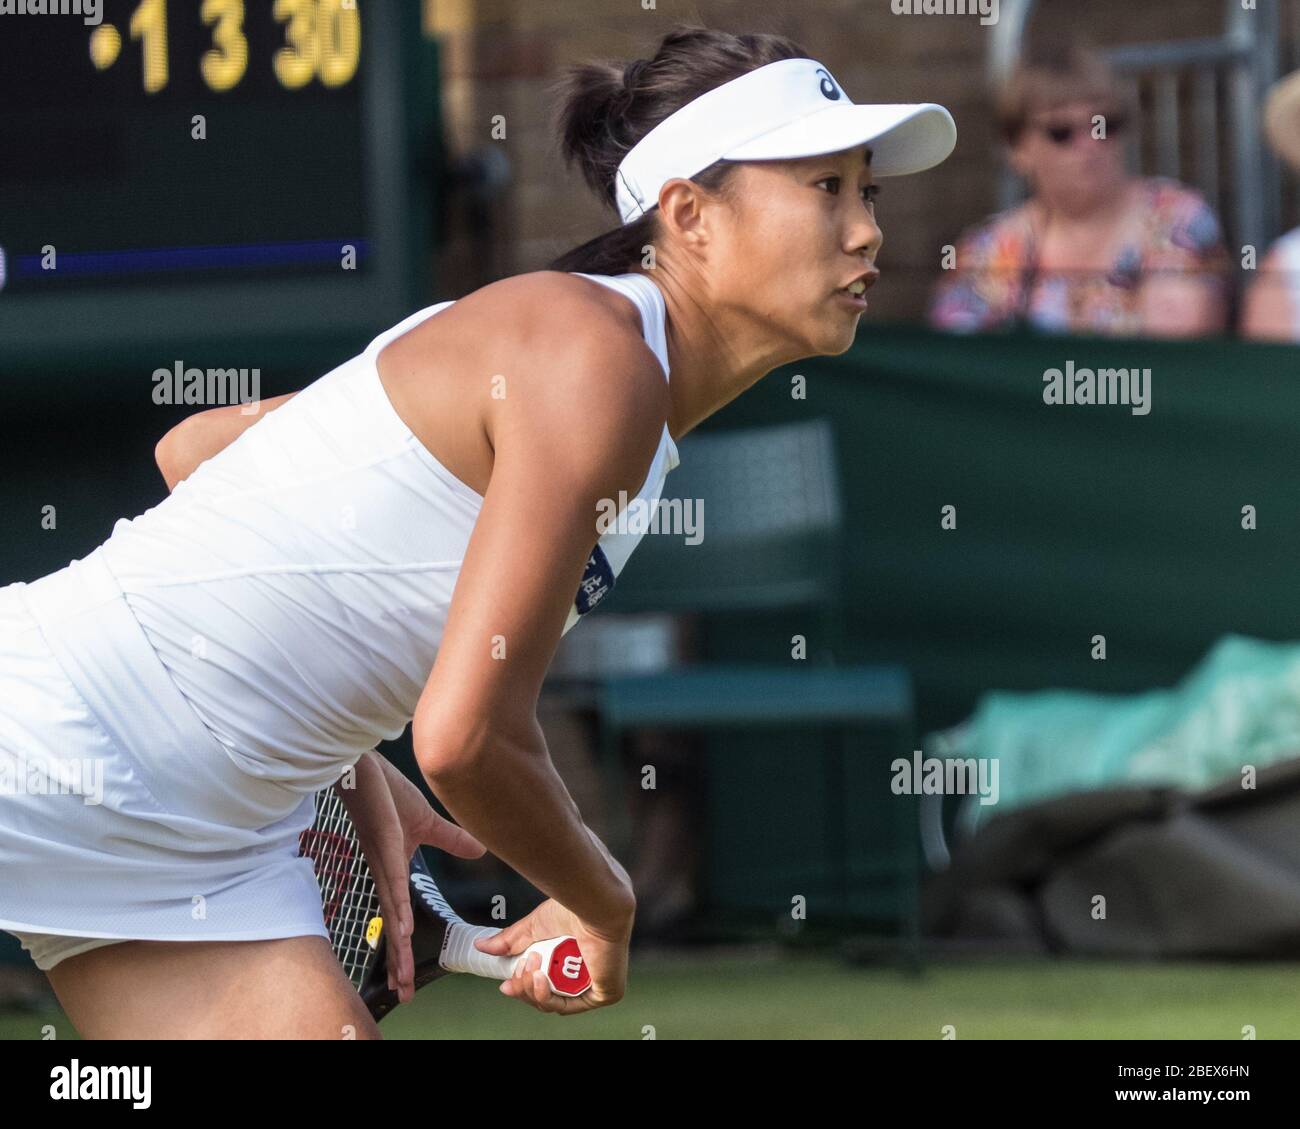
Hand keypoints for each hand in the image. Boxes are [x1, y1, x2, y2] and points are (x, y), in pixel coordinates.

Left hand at [335, 751, 485, 1004]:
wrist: (365, 770)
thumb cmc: (387, 794)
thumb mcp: (426, 822)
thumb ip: (451, 840)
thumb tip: (479, 850)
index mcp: (393, 872)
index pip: (399, 918)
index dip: (401, 949)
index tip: (404, 979)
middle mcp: (385, 874)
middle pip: (392, 925)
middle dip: (397, 960)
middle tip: (402, 991)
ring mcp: (383, 861)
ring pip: (391, 911)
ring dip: (397, 943)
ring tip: (403, 972)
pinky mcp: (383, 845)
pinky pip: (392, 882)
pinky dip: (398, 906)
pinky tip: (403, 928)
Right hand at [474, 895, 634, 1014]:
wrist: (594, 903)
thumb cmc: (571, 908)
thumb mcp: (533, 927)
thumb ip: (510, 941)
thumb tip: (480, 946)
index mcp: (572, 961)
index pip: (545, 985)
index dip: (523, 988)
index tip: (505, 986)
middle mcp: (586, 976)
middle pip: (547, 998)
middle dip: (525, 989)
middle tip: (516, 975)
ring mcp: (597, 986)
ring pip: (555, 1004)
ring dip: (533, 989)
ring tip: (530, 968)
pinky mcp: (606, 992)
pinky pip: (570, 1005)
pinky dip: (548, 996)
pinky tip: (539, 978)